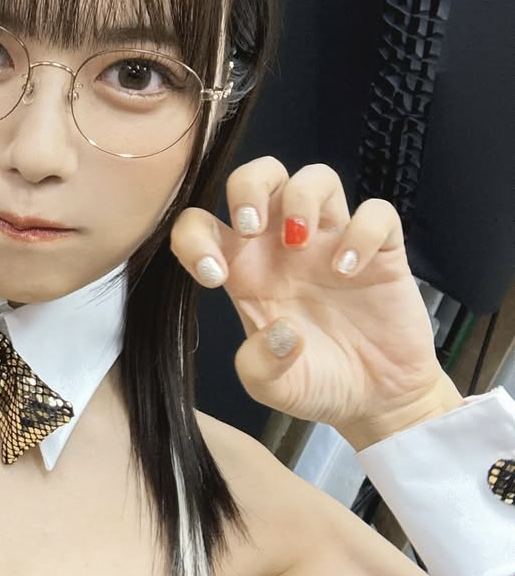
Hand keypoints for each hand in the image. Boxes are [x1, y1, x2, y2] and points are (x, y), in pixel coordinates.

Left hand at [169, 158, 459, 445]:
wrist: (376, 399)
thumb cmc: (317, 383)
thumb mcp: (273, 388)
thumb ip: (260, 365)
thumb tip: (282, 333)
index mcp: (246, 270)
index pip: (202, 225)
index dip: (194, 237)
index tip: (213, 275)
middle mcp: (285, 246)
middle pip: (259, 175)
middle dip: (248, 187)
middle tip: (252, 227)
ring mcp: (333, 242)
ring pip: (316, 178)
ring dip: (302, 197)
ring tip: (302, 242)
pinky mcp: (381, 251)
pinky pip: (377, 213)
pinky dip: (364, 231)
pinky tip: (351, 269)